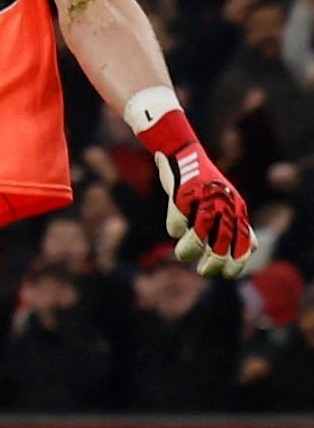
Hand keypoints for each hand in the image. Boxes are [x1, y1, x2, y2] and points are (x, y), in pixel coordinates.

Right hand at [141, 104, 255, 276]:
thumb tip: (252, 249)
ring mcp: (203, 199)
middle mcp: (224, 205)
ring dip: (190, 249)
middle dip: (215, 261)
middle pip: (223, 241)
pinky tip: (174, 231)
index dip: (238, 261)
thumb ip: (238, 224)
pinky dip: (175, 227)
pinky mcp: (183, 194)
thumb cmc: (205, 183)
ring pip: (198, 234)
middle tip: (206, 271)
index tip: (228, 275)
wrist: (184, 153)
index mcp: (237, 209)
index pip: (244, 240)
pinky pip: (178, 220)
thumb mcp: (228, 202)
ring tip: (183, 255)